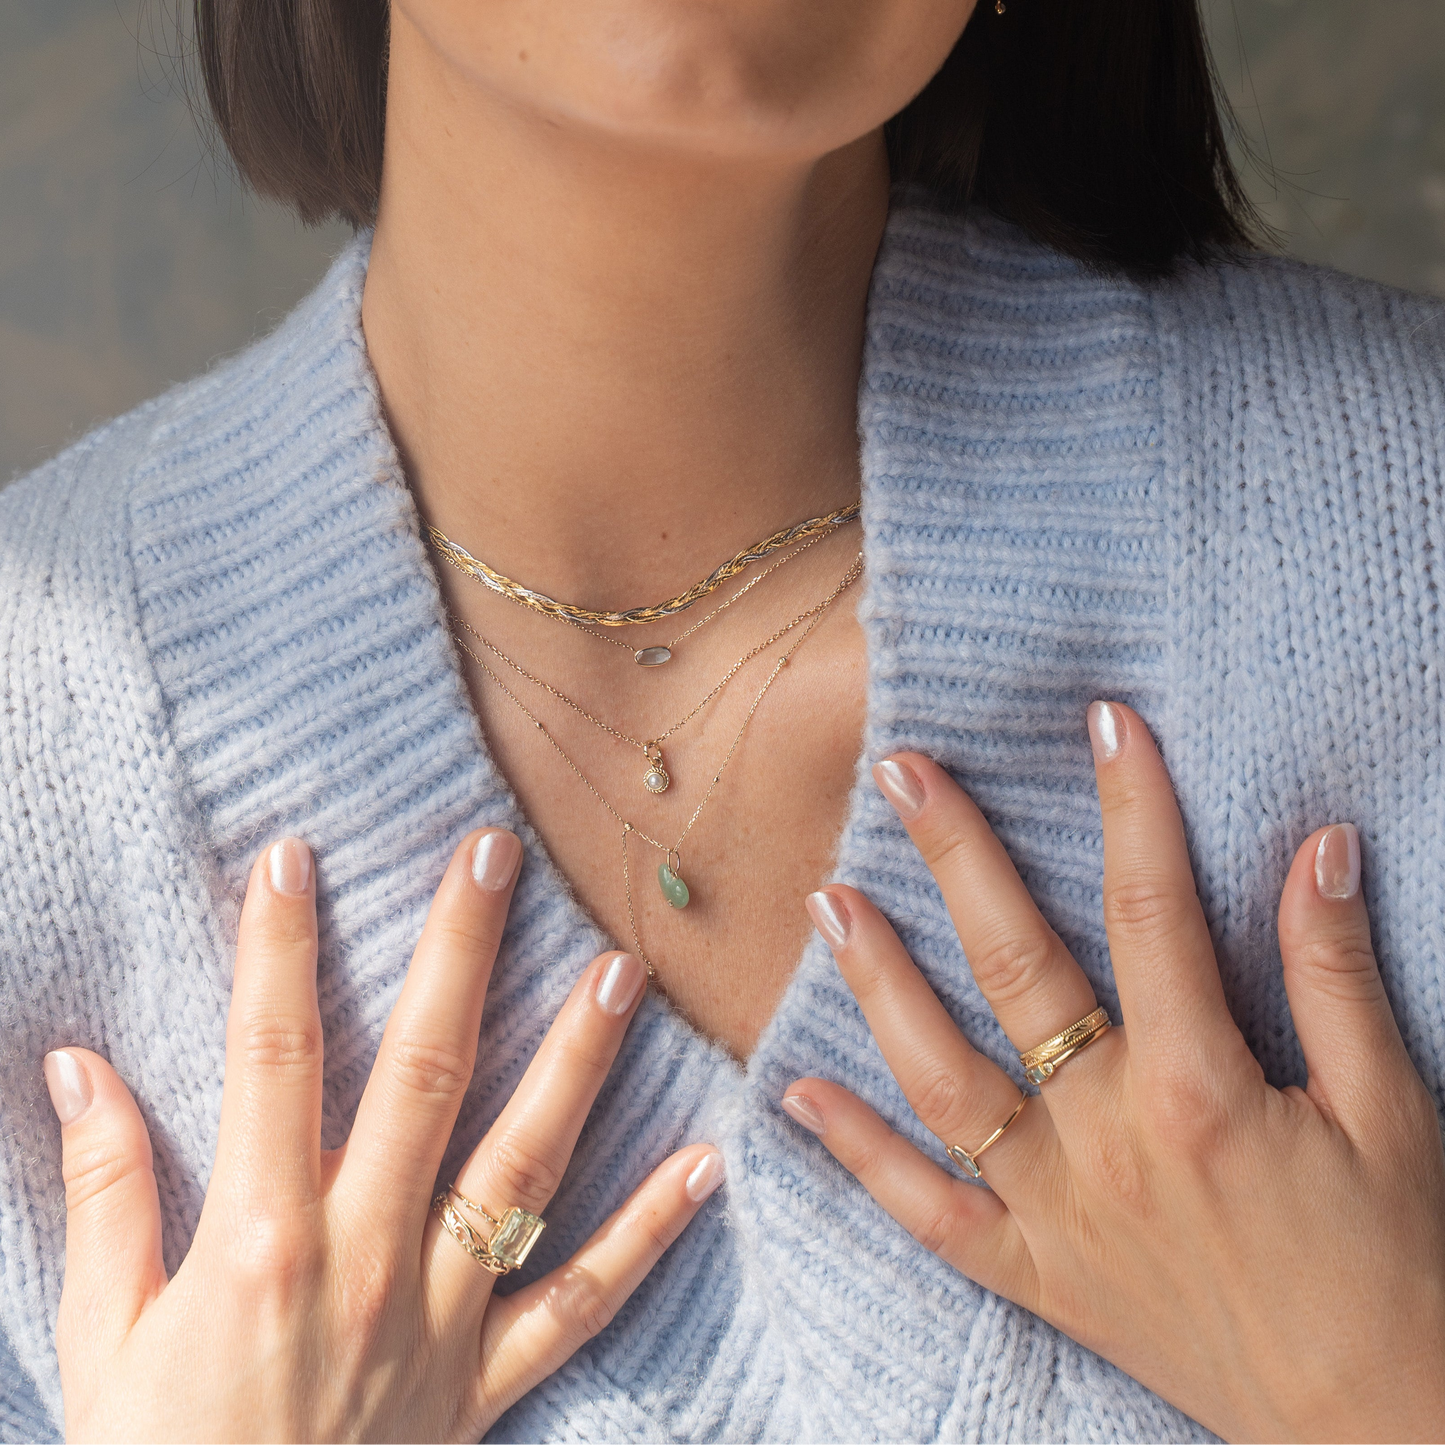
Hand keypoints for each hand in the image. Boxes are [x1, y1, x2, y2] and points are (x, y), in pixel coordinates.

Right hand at [44, 829, 721, 1443]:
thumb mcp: (102, 1337)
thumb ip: (102, 1192)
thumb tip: (79, 1065)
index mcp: (259, 1237)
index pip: (273, 1054)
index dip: (278, 949)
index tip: (294, 858)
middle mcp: (365, 1255)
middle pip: (423, 1071)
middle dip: (459, 952)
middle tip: (496, 853)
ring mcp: (441, 1314)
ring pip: (523, 1161)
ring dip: (575, 1060)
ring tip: (620, 972)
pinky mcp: (489, 1377)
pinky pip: (584, 1297)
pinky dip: (649, 1230)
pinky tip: (705, 1161)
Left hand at [782, 704, 1444, 1444]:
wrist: (1373, 1432)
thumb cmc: (1398, 1269)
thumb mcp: (1395, 1114)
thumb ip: (1338, 978)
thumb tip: (1318, 847)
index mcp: (1200, 1087)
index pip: (1149, 909)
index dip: (1130, 803)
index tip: (1100, 717)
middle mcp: (1106, 1139)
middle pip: (1014, 969)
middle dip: (955, 857)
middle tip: (901, 771)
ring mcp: (1056, 1210)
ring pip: (941, 1078)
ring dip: (878, 983)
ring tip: (825, 899)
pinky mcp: (1034, 1274)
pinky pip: (925, 1212)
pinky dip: (857, 1154)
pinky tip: (793, 1095)